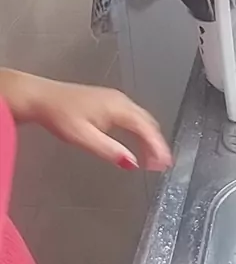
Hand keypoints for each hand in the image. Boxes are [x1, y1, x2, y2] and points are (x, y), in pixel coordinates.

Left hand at [0, 71, 171, 169]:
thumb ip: (109, 150)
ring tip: (153, 158)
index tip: (164, 164)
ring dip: (150, 138)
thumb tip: (131, 163)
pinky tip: (137, 143)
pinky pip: (134, 117)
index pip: (147, 129)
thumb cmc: (59, 115)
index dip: (158, 147)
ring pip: (142, 119)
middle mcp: (121, 101)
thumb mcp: (83, 137)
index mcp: (118, 108)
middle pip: (148, 123)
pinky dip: (141, 131)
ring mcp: (116, 99)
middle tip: (161, 165)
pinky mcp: (110, 101)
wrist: (42, 98)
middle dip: (157, 144)